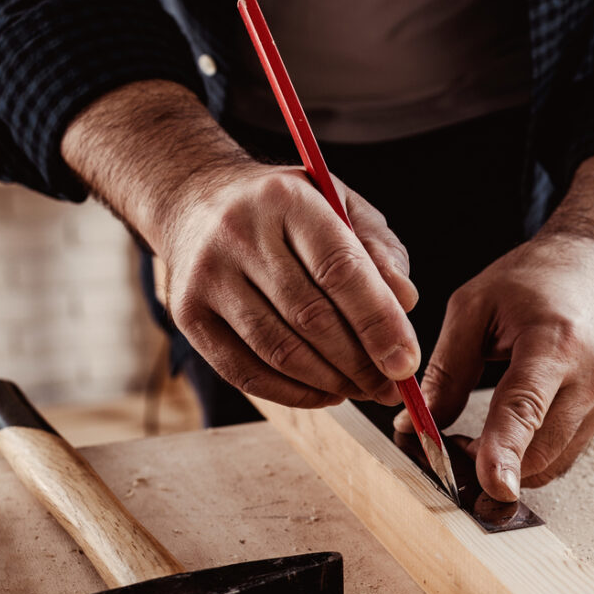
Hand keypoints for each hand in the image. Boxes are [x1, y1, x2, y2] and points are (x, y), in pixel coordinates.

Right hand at [159, 161, 420, 407]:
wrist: (195, 201)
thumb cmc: (285, 209)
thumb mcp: (340, 203)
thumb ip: (379, 247)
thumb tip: (405, 301)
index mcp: (286, 200)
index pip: (340, 269)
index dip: (379, 322)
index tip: (406, 363)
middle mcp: (239, 234)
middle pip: (311, 317)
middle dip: (360, 363)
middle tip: (389, 387)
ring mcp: (207, 276)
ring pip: (278, 350)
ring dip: (330, 382)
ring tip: (361, 390)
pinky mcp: (188, 314)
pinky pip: (245, 372)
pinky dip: (293, 393)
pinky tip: (324, 393)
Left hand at [402, 233, 593, 500]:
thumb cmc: (533, 279)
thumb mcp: (474, 307)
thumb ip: (446, 370)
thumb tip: (413, 426)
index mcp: (555, 343)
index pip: (527, 408)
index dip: (506, 451)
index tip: (492, 486)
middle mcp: (591, 378)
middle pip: (538, 451)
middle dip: (489, 465)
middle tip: (447, 448)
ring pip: (550, 464)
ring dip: (509, 466)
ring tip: (474, 440)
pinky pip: (561, 456)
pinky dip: (529, 457)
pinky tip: (505, 434)